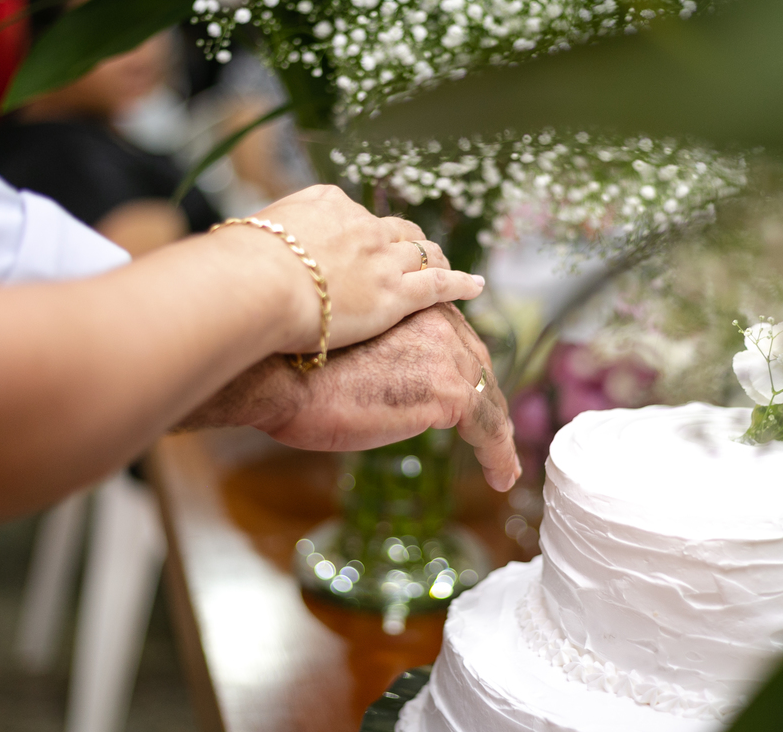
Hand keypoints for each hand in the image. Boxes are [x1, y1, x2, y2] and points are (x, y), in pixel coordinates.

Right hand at [184, 303, 521, 491]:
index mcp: (413, 305)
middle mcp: (438, 320)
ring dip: (497, 434)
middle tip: (497, 435)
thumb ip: (381, 361)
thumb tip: (388, 390)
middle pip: (478, 367)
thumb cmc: (294, 366)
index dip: (468, 372)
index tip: (472, 396)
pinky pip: (487, 427)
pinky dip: (498, 455)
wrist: (280, 374)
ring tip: (503, 465)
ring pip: (488, 397)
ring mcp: (447, 353)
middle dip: (489, 403)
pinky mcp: (448, 390)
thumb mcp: (349, 351)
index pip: (456, 341)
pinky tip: (501, 477)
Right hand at [245, 185, 485, 351]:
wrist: (257, 283)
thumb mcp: (251, 234)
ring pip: (422, 253)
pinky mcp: (395, 294)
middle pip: (396, 230)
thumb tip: (256, 242)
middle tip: (414, 254)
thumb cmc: (241, 266)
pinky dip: (461, 283)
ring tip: (443, 267)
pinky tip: (475, 286)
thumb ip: (268, 235)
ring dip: (434, 259)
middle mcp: (361, 225)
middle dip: (407, 241)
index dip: (363, 233)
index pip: (353, 215)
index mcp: (327, 203)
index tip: (363, 244)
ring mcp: (382, 259)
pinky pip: (440, 284)